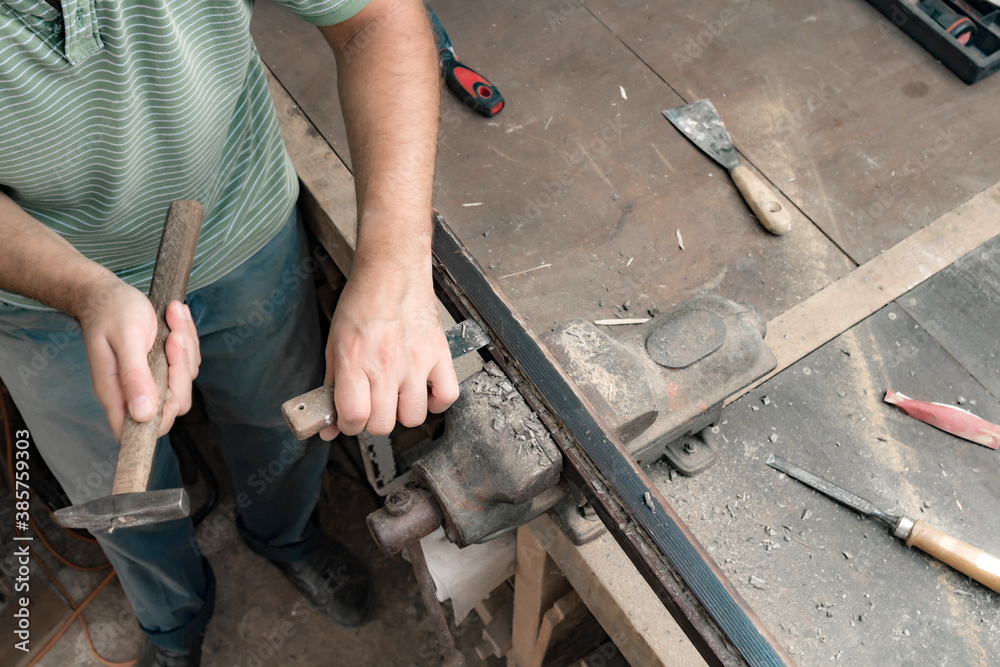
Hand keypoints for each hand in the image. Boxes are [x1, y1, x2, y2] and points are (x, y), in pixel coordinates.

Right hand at [77, 276, 199, 439]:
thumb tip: (142, 415)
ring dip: (186, 345)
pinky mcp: (165, 365)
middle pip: (175, 402)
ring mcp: (152, 378)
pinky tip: (174, 316)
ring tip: (172, 315)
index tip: (170, 378)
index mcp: (116, 392)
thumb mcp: (126, 339)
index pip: (142, 429)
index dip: (163, 416)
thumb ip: (134, 376)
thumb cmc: (111, 312)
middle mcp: (135, 390)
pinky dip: (187, 338)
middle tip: (172, 336)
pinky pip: (189, 361)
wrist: (109, 292)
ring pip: (186, 378)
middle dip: (181, 367)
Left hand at [321, 269, 458, 439]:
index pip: (354, 417)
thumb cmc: (362, 303)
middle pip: (383, 424)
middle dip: (375, 421)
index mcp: (355, 360)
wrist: (392, 271)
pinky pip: (447, 396)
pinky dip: (437, 402)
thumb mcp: (335, 343)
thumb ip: (331, 386)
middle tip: (374, 406)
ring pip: (414, 417)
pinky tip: (425, 391)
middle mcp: (386, 363)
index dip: (350, 426)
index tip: (351, 419)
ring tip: (399, 396)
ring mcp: (416, 360)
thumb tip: (328, 426)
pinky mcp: (440, 354)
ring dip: (404, 413)